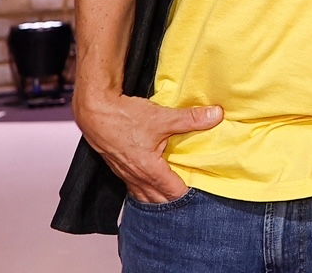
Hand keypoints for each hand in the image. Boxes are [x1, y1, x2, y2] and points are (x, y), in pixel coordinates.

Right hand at [73, 87, 220, 202]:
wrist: (95, 112)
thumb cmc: (125, 117)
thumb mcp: (163, 117)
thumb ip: (191, 119)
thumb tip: (217, 115)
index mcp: (148, 170)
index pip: (172, 191)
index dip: (187, 192)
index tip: (201, 190)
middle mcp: (135, 176)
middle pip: (157, 198)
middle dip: (173, 200)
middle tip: (190, 196)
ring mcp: (124, 173)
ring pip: (144, 194)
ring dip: (157, 196)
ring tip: (172, 195)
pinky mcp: (118, 166)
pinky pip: (133, 186)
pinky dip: (144, 189)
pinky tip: (150, 184)